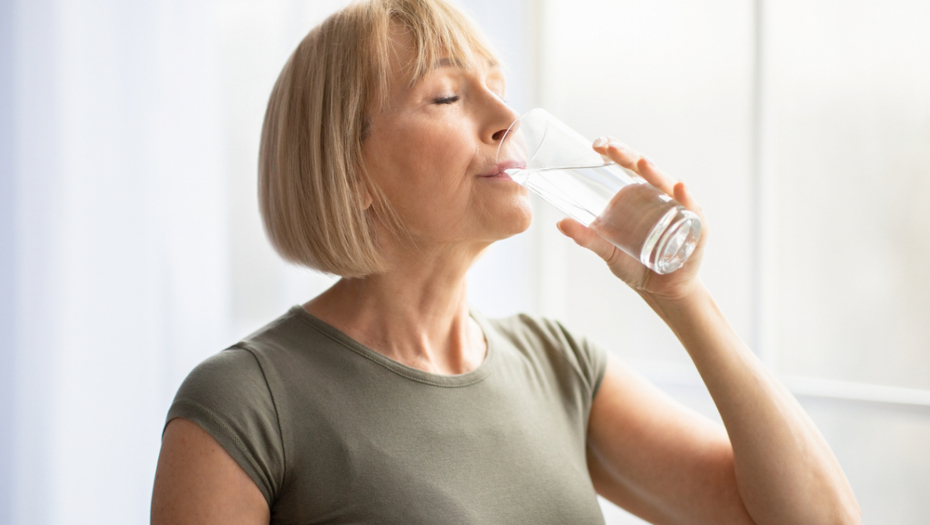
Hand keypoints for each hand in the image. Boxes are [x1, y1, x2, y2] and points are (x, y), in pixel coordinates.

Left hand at [556, 137, 708, 301]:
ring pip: (667, 185)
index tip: (597, 143)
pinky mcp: (694, 228)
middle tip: (611, 148)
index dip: (615, 152)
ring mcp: (678, 209)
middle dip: (629, 157)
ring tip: (642, 163)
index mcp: (638, 195)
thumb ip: (586, 237)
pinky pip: (691, 210)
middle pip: (646, 170)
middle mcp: (659, 197)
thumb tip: (560, 223)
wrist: (658, 290)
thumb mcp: (606, 250)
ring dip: (655, 174)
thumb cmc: (633, 264)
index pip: (628, 166)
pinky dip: (686, 198)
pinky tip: (679, 189)